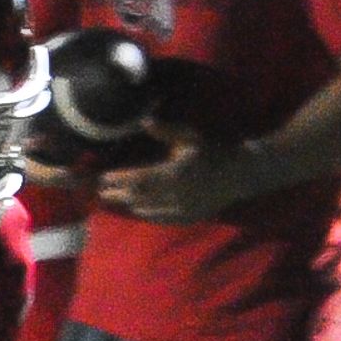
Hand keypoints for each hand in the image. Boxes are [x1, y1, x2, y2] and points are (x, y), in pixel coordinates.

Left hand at [99, 129, 258, 222]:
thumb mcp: (190, 136)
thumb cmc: (212, 151)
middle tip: (102, 192)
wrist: (238, 174)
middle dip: (119, 194)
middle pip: (139, 197)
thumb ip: (165, 131)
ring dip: (130, 204)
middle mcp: (176, 195)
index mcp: (175, 174)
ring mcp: (182, 210)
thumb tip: (143, 121)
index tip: (104, 177)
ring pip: (148, 210)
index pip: (139, 179)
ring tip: (114, 199)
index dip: (120, 180)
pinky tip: (138, 209)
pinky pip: (162, 219)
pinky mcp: (188, 218)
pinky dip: (147, 214)